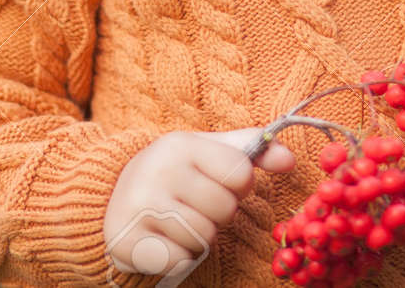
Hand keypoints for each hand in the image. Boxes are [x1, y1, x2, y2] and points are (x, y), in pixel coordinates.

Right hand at [104, 127, 294, 276]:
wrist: (113, 194)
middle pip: (224, 209)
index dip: (239, 185)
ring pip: (203, 237)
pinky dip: (180, 256)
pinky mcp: (128, 240)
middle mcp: (158, 171)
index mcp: (182, 144)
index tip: (220, 183)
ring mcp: (140, 206)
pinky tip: (164, 239)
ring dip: (199, 236)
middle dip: (218, 214)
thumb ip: (252, 152)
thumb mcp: (210, 152)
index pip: (241, 174)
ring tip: (180, 220)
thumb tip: (290, 160)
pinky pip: (181, 260)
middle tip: (196, 205)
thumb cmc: (176, 172)